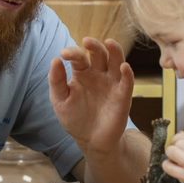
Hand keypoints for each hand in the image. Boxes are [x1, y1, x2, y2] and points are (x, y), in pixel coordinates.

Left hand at [49, 37, 133, 155]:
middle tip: (86, 41)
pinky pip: (127, 81)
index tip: (64, 54)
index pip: (79, 58)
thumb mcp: (60, 101)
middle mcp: (98, 74)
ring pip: (116, 61)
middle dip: (94, 46)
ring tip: (109, 43)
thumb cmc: (75, 118)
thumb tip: (55, 59)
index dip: (73, 53)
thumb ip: (56, 81)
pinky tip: (123, 67)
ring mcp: (112, 84)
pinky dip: (127, 73)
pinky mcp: (123, 96)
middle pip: (100, 54)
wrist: (90, 141)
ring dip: (115, 51)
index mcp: (82, 73)